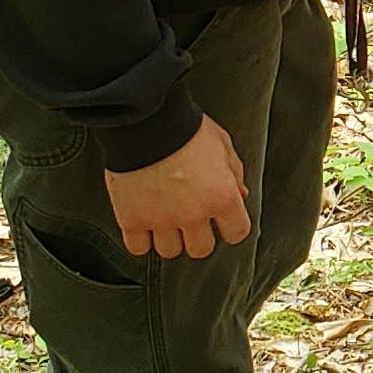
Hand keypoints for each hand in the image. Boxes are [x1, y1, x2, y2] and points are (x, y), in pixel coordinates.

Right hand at [104, 115, 251, 260]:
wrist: (146, 120)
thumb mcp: (223, 145)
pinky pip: (139, 248)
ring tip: (165, 218)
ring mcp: (161, 219)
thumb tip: (240, 195)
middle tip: (190, 219)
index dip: (230, 227)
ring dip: (169, 238)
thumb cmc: (187, 128)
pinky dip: (141, 239)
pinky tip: (144, 222)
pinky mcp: (131, 219)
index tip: (222, 221)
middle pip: (201, 249)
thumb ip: (234, 173)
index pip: (237, 233)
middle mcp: (193, 213)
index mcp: (222, 196)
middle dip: (198, 236)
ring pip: (170, 251)